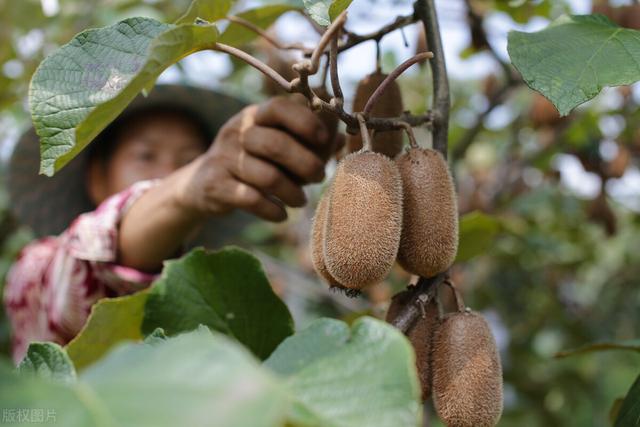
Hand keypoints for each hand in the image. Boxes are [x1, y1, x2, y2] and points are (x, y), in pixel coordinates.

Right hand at [174, 97, 332, 221]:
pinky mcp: (216, 186)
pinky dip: (272, 210)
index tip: (323, 141)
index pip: (279, 108)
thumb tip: (343, 139)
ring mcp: (224, 159)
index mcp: (254, 116)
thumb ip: (308, 140)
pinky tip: (281, 215)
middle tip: (319, 177)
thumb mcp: (274, 143)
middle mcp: (237, 133)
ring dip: (292, 192)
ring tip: (300, 201)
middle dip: (305, 164)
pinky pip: (250, 199)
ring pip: (265, 176)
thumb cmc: (252, 161)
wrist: (202, 184)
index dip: (305, 122)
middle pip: (274, 144)